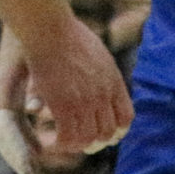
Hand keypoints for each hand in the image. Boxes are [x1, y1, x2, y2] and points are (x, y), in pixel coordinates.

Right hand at [11, 16, 133, 155]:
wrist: (50, 29)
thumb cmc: (67, 33)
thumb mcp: (96, 52)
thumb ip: (100, 70)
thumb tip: (95, 77)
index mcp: (113, 81)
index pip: (125, 117)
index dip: (116, 130)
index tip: (104, 133)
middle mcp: (103, 95)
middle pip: (107, 132)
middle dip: (96, 141)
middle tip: (81, 142)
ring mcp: (85, 101)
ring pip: (89, 139)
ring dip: (76, 145)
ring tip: (62, 142)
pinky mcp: (64, 105)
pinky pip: (68, 137)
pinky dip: (60, 144)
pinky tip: (49, 141)